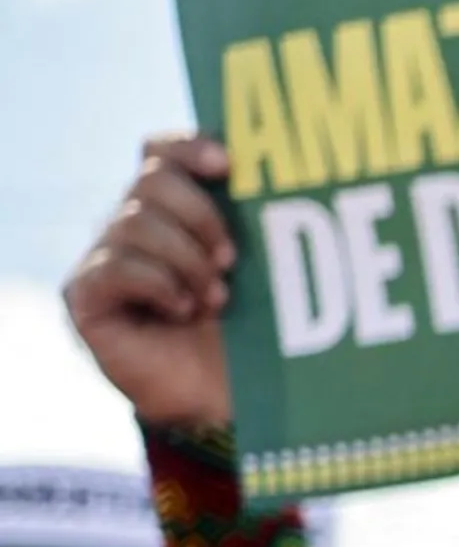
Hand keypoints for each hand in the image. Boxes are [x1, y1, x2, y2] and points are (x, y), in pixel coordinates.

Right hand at [62, 134, 236, 427]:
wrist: (225, 400)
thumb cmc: (250, 334)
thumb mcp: (264, 273)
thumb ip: (257, 225)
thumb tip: (282, 180)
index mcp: (175, 211)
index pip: (163, 152)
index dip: (190, 147)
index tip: (230, 164)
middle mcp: (134, 227)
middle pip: (151, 180)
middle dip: (201, 214)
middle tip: (232, 258)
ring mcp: (106, 259)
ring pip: (135, 222)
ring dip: (185, 259)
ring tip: (217, 300)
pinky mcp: (87, 296)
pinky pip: (114, 266)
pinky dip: (157, 283)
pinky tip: (183, 309)